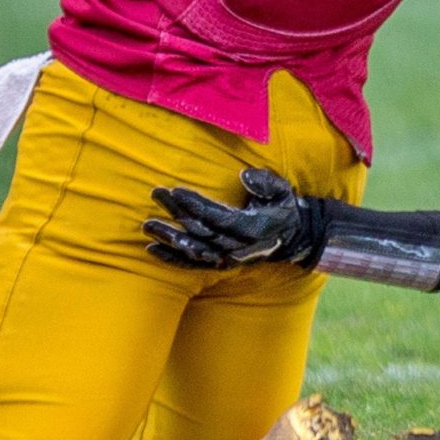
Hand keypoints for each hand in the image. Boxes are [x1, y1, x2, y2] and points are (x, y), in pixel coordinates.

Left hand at [144, 166, 322, 269]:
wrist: (291, 237)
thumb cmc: (283, 208)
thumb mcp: (283, 191)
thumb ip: (265, 182)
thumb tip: (243, 175)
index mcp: (250, 227)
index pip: (216, 217)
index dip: (195, 205)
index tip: (175, 191)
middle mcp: (236, 246)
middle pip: (200, 231)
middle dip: (176, 212)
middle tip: (156, 194)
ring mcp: (226, 258)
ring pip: (192, 249)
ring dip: (168, 237)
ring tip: (148, 225)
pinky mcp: (220, 264)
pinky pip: (192, 264)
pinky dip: (172, 259)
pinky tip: (153, 250)